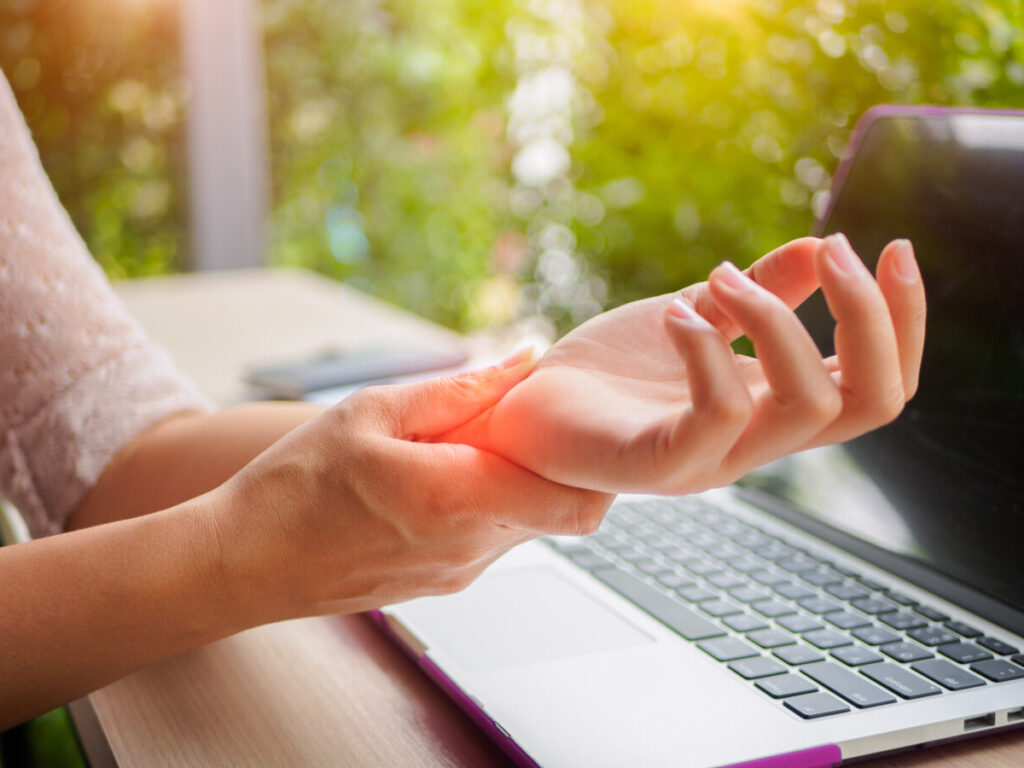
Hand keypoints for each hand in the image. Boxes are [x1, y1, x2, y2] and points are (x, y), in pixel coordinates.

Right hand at [209, 352, 611, 621]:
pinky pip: (491, 540)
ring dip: (518, 483)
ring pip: (528, 526)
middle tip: (517, 421)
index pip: (578, 500)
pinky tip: (440, 477)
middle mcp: (471, 548)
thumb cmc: (295, 483)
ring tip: (466, 444)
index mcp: (459, 499)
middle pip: (561, 512)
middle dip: (556, 464)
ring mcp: (458, 574)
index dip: (590, 459)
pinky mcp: (442, 584)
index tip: (565, 418)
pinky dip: (487, 505)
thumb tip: (526, 357)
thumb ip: (461, 387)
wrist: (242, 563)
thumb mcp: (373, 412)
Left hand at [449, 235, 925, 494]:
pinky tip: (677, 316)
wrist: (522, 413)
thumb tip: (822, 246)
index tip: (894, 246)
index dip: (904, 322)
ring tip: (723, 279)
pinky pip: (717, 414)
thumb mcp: (695, 316)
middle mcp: (755, 443)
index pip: (879, 387)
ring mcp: (710, 460)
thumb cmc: (607, 374)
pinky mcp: (657, 464)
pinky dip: (709, 349)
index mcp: (771, 410)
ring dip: (781, 320)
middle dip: (870, 316)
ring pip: (806, 406)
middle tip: (834, 251)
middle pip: (870, 401)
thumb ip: (759, 294)